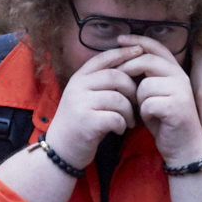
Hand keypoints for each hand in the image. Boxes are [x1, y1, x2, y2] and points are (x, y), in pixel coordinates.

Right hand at [44, 45, 142, 168]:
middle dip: (132, 89)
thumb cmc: (81, 121)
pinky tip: (119, 129)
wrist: (60, 149)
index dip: (124, 52)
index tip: (141, 51)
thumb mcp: (85, 96)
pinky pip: (115, 117)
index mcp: (79, 78)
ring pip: (118, 98)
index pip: (104, 58)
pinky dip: (122, 124)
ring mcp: (80, 103)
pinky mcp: (86, 122)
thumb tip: (130, 65)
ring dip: (129, 111)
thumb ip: (101, 82)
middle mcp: (77, 87)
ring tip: (129, 121)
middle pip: (116, 76)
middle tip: (137, 102)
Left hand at [117, 36, 201, 165]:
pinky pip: (148, 103)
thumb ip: (145, 77)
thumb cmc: (165, 121)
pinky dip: (145, 114)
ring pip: (144, 85)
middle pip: (147, 61)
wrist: (185, 147)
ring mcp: (180, 91)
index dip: (137, 40)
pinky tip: (152, 120)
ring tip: (144, 110)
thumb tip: (123, 61)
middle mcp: (180, 77)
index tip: (119, 39)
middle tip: (118, 81)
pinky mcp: (177, 107)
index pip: (156, 47)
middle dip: (128, 70)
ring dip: (138, 100)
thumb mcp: (154, 94)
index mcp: (175, 71)